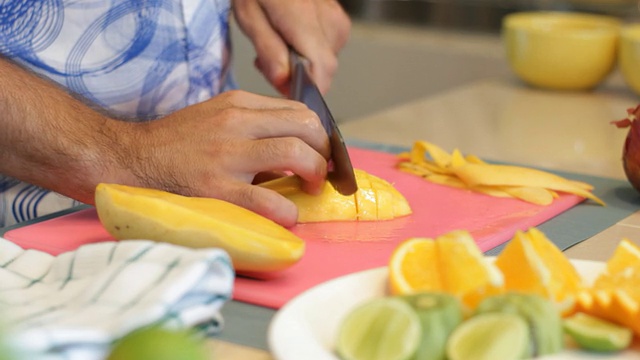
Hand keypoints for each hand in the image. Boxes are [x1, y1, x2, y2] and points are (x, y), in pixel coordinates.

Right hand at [117, 90, 329, 226]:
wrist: (130, 160)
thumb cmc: (176, 144)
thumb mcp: (216, 119)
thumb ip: (253, 128)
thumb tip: (295, 153)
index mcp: (237, 104)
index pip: (298, 110)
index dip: (318, 134)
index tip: (319, 153)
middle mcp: (235, 123)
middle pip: (306, 126)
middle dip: (324, 151)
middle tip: (319, 172)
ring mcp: (227, 155)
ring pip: (295, 154)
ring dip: (314, 174)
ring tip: (309, 189)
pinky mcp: (217, 190)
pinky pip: (269, 201)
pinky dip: (287, 211)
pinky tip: (285, 216)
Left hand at [233, 0, 350, 94]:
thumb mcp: (249, 16)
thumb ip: (268, 51)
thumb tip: (284, 82)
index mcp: (306, 20)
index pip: (322, 72)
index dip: (304, 88)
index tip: (284, 90)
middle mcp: (330, 22)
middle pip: (323, 71)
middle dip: (297, 76)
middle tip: (268, 61)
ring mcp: (338, 20)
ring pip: (324, 63)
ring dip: (300, 64)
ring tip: (276, 44)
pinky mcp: (338, 21)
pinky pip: (326, 50)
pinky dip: (307, 51)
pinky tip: (289, 37)